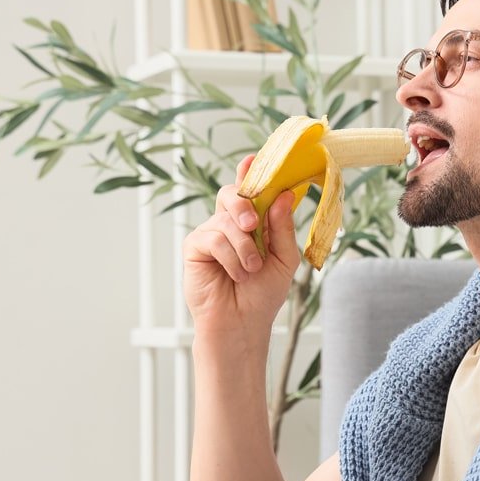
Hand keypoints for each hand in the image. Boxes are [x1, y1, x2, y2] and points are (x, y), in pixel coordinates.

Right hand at [182, 155, 301, 338]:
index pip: (254, 190)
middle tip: (253, 224)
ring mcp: (211, 232)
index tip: (253, 158)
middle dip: (244, 203)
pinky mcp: (195, 247)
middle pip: (233, 193)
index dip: (252, 172)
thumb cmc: (263, 293)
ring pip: (227, 220)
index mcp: (255, 221)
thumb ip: (283, 227)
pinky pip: (214, 238)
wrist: (243, 322)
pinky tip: (236, 274)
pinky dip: (231, 258)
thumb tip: (285, 195)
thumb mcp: (284, 259)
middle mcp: (232, 222)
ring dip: (245, 247)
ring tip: (251, 270)